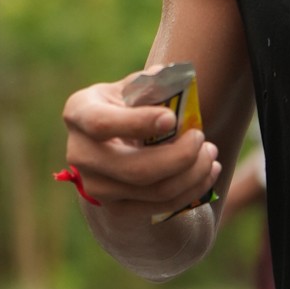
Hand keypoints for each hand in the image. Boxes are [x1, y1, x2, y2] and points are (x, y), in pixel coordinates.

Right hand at [60, 75, 220, 222]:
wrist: (110, 142)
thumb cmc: (126, 106)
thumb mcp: (131, 88)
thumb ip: (152, 84)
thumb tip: (178, 79)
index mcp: (79, 114)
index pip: (102, 124)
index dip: (138, 123)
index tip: (172, 118)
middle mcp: (80, 155)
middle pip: (137, 169)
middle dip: (181, 156)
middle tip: (202, 138)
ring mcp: (96, 187)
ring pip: (155, 190)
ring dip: (193, 174)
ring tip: (210, 153)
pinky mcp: (117, 208)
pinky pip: (162, 206)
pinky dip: (192, 190)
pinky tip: (207, 172)